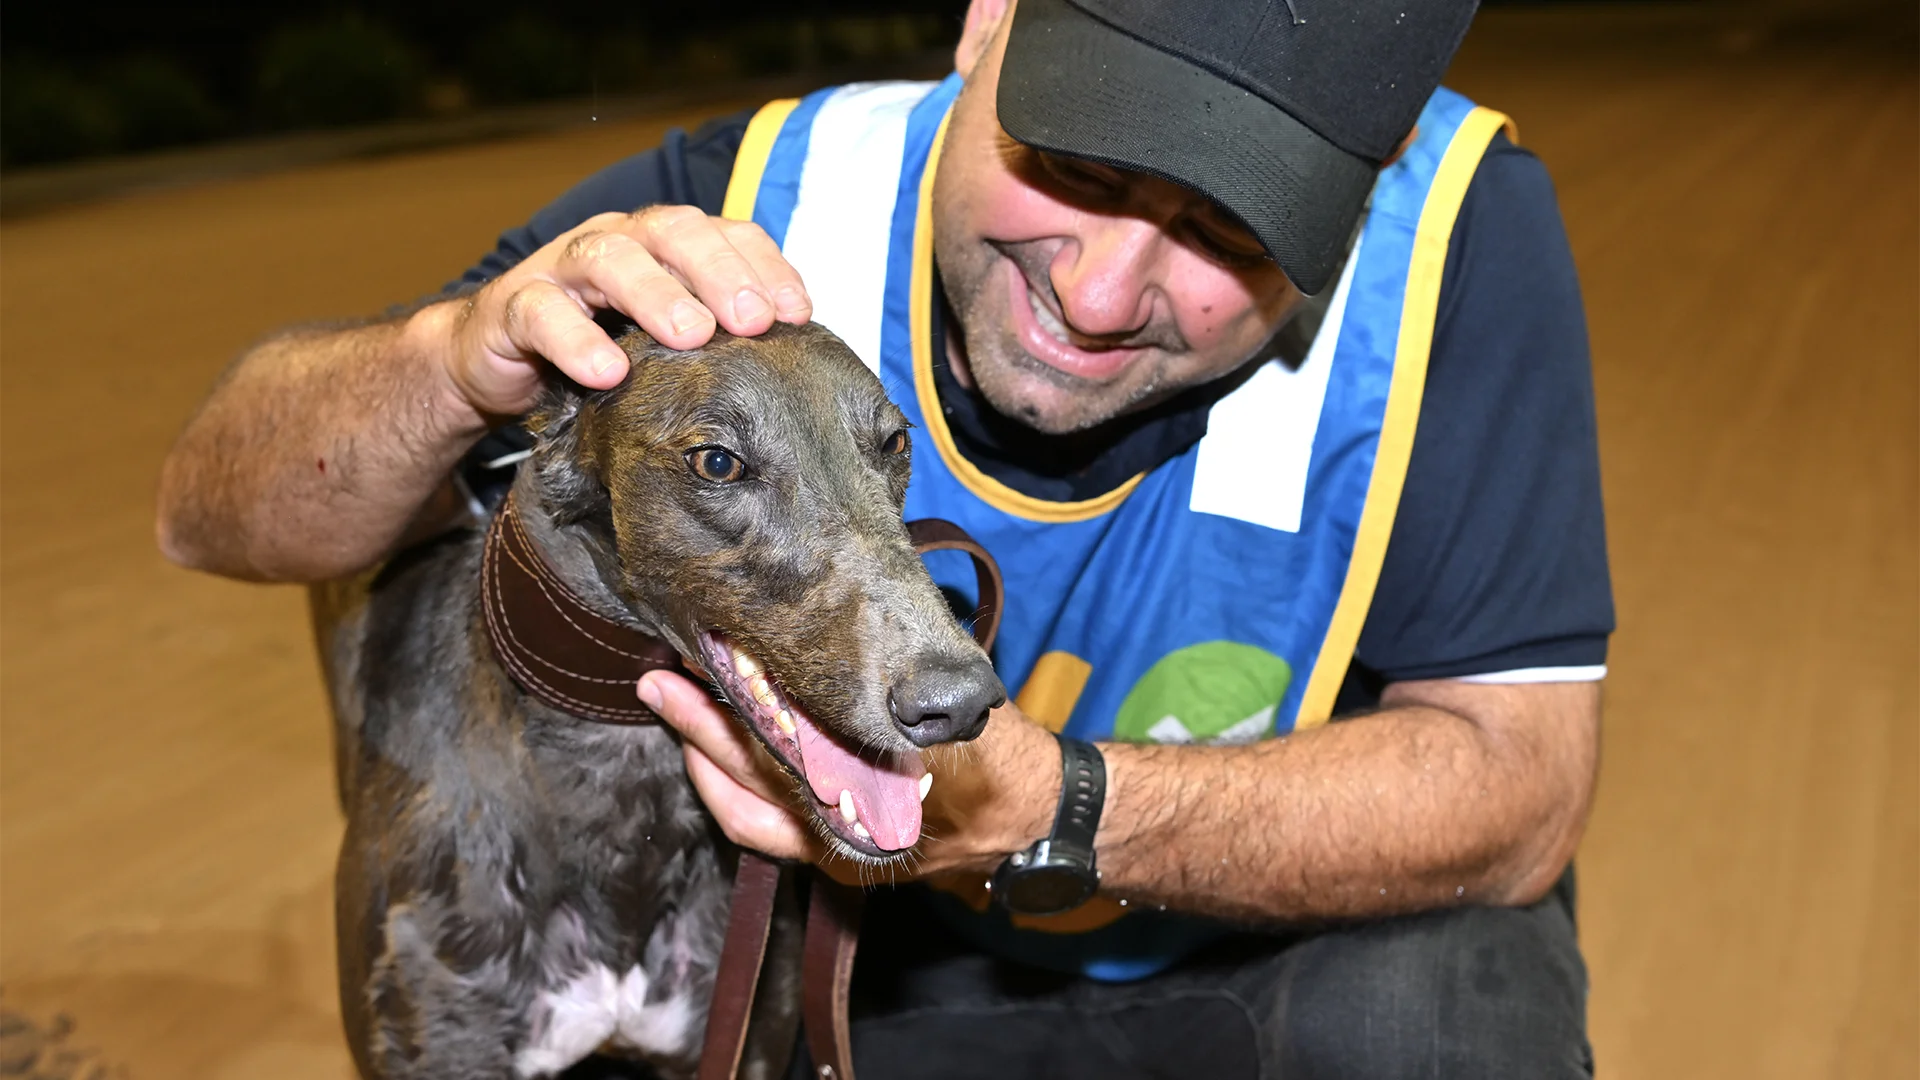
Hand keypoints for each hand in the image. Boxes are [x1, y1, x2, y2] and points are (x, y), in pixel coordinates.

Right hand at [423, 206, 812, 419]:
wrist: (495, 358)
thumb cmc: (599, 345)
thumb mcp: (665, 341)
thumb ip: (718, 337)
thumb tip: (794, 365)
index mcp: (663, 244)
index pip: (725, 233)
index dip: (764, 266)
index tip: (796, 314)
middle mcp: (617, 241)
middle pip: (672, 231)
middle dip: (719, 270)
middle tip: (753, 319)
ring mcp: (561, 268)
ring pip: (609, 258)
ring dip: (657, 294)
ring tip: (692, 336)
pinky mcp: (514, 306)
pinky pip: (543, 313)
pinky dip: (576, 340)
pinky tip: (608, 371)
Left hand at [637, 670, 1060, 876]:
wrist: (1032, 820)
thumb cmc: (1000, 753)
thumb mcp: (953, 700)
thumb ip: (894, 676)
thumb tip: (843, 613)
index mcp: (872, 792)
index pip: (778, 755)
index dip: (730, 712)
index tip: (701, 663)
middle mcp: (845, 833)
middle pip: (748, 783)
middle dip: (698, 729)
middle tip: (659, 679)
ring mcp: (835, 851)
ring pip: (745, 812)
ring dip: (703, 758)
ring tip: (670, 703)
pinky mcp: (833, 855)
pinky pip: (764, 827)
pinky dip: (732, 786)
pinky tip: (714, 743)